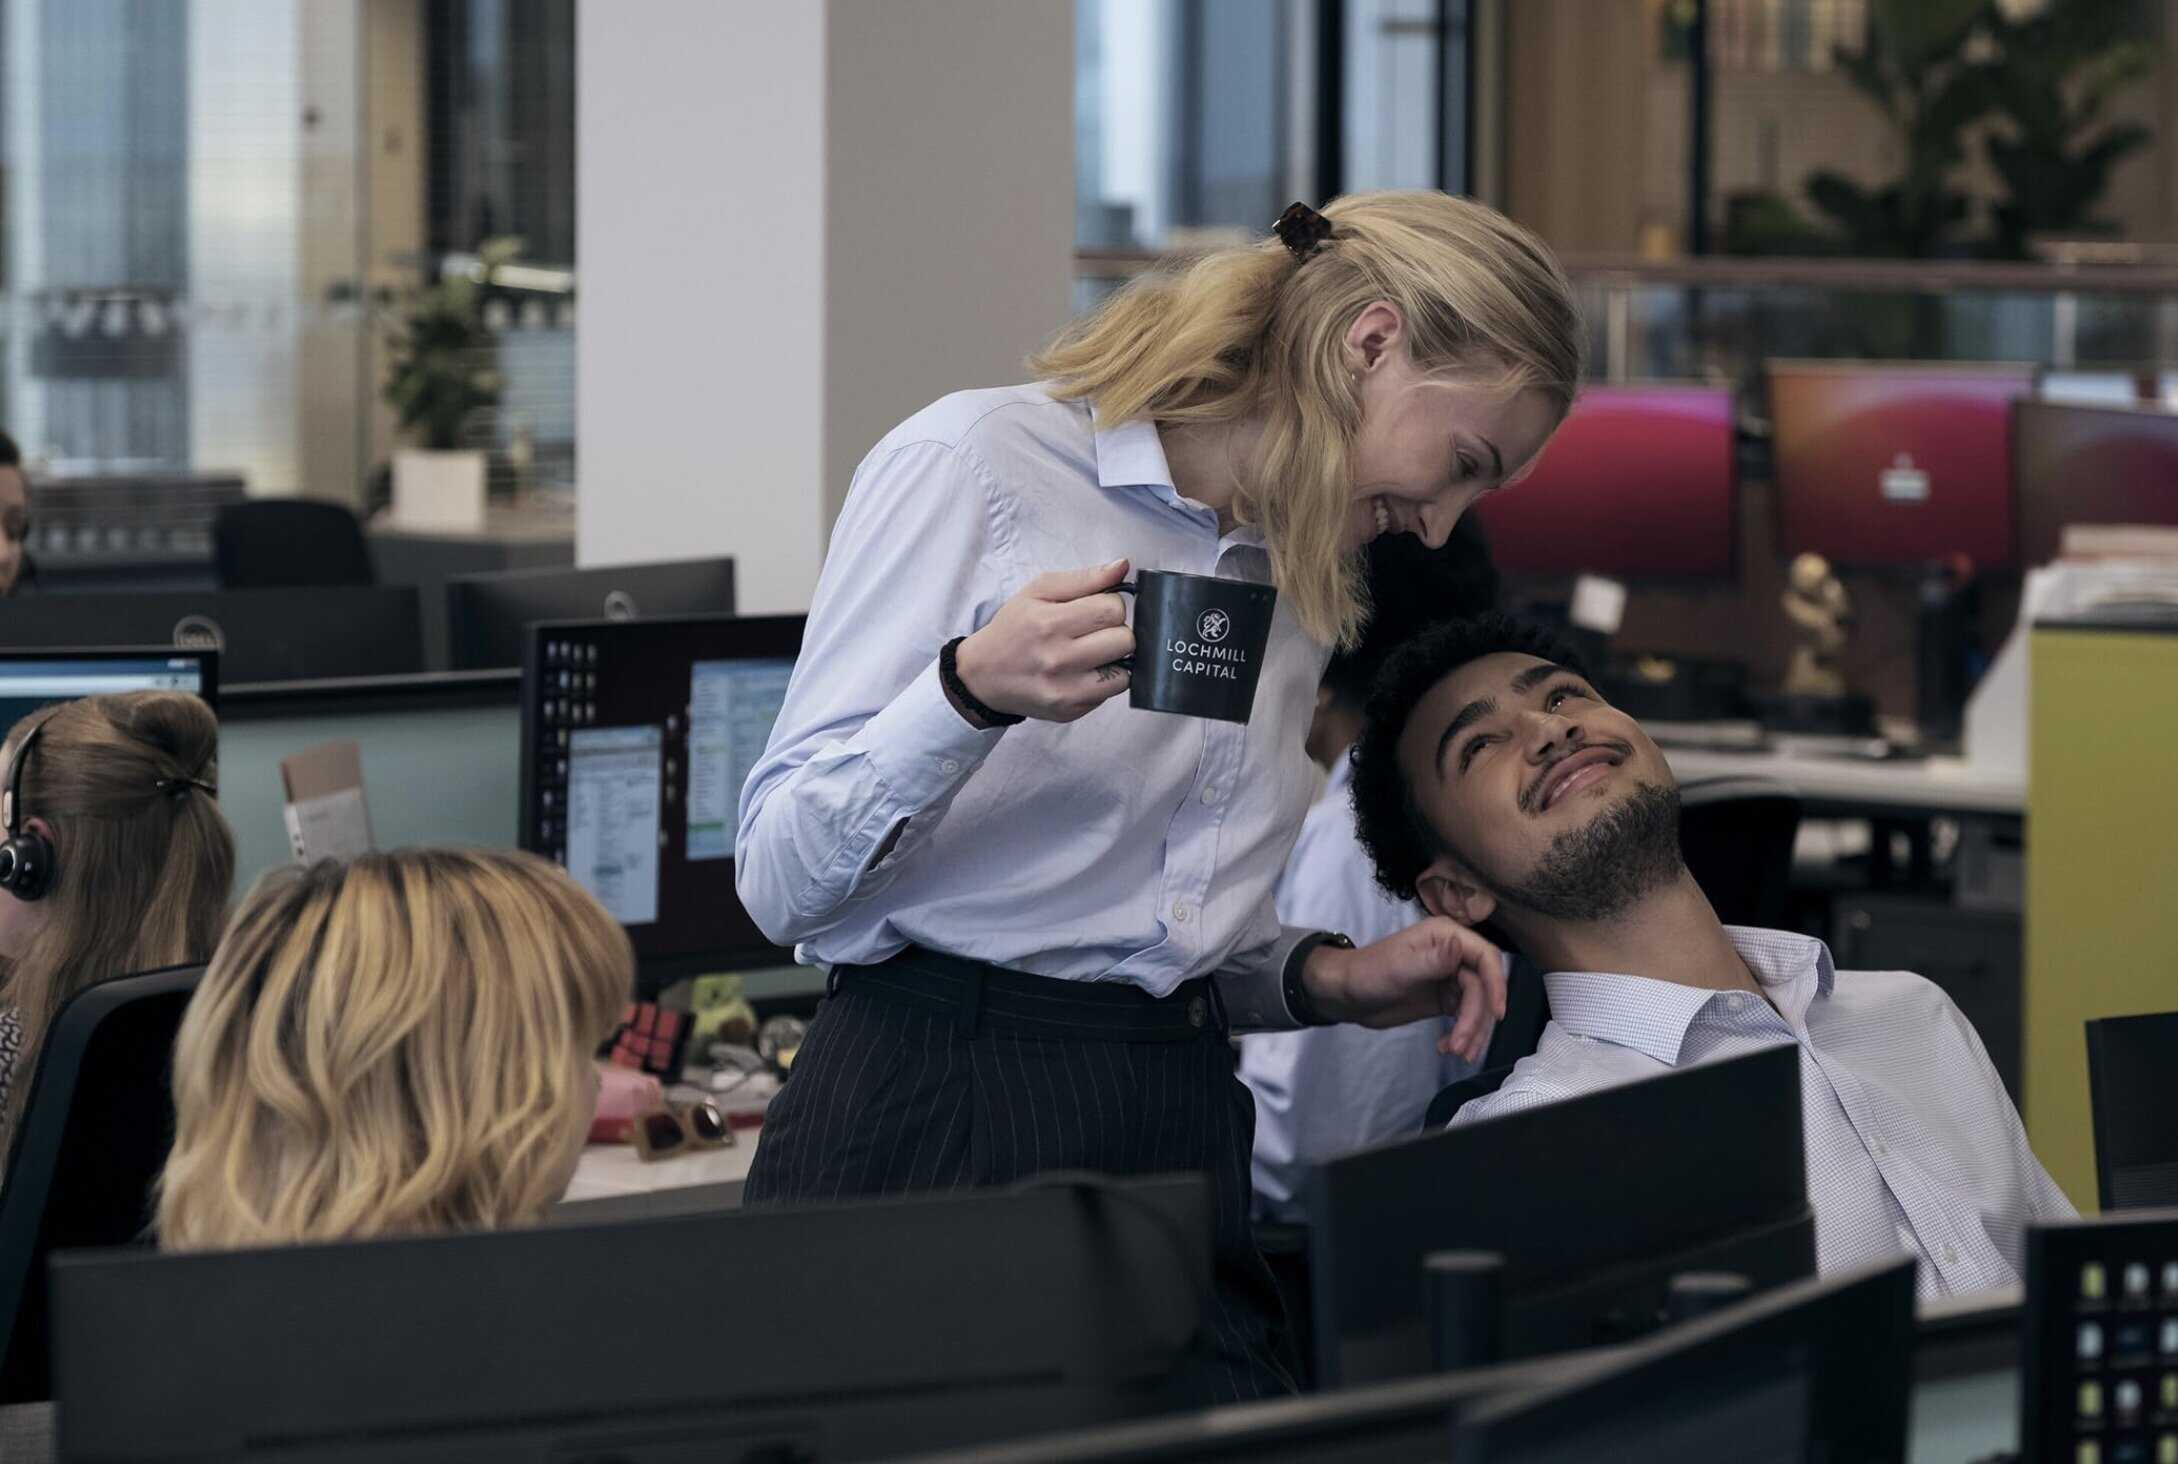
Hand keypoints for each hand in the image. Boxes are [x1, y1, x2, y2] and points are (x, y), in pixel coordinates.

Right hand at [950, 559, 1134, 723]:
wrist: (983, 674)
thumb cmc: (1013, 627)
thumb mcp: (1038, 591)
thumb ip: (1083, 578)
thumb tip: (1123, 566)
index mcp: (1050, 622)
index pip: (1113, 609)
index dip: (1109, 605)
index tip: (1093, 610)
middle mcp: (1058, 659)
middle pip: (1124, 640)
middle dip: (1114, 631)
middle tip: (1092, 632)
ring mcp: (1065, 690)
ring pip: (1125, 671)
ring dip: (1113, 659)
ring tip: (1091, 653)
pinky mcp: (1070, 711)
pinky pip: (1111, 693)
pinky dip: (1105, 680)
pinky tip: (1084, 672)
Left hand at [1302, 918, 1507, 1064]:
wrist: (1347, 995)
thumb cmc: (1368, 973)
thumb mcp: (1401, 967)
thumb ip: (1434, 959)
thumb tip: (1460, 945)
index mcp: (1445, 935)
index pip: (1486, 956)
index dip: (1497, 984)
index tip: (1496, 1013)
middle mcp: (1454, 954)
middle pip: (1484, 987)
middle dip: (1477, 1018)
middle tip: (1462, 1046)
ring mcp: (1451, 977)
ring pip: (1478, 1005)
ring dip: (1472, 1031)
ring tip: (1455, 1052)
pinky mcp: (1445, 998)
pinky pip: (1465, 1016)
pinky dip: (1462, 1033)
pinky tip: (1447, 1046)